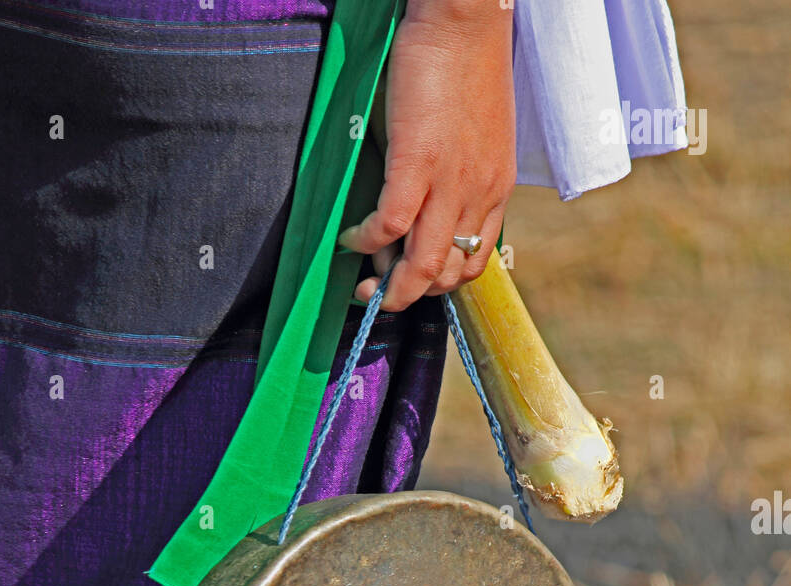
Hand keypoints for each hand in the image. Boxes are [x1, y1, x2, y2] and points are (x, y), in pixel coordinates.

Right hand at [338, 0, 515, 311]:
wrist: (467, 18)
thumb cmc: (466, 64)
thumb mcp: (478, 133)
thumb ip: (459, 172)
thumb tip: (425, 200)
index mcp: (495, 189)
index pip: (474, 263)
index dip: (441, 284)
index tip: (412, 279)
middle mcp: (478, 195)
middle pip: (448, 277)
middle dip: (410, 297)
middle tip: (378, 292)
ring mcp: (450, 182)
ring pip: (424, 267)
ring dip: (390, 290)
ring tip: (362, 288)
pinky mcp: (417, 161)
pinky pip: (390, 226)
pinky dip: (366, 242)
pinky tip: (351, 238)